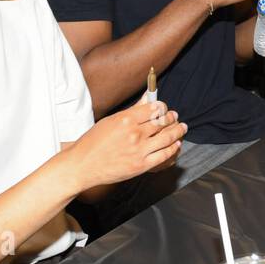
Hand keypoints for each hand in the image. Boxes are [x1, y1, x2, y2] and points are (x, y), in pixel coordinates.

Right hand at [64, 102, 186, 187]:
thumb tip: (147, 98)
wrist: (83, 165)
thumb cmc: (92, 143)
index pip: (153, 108)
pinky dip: (173, 148)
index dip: (162, 107)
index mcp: (126, 119)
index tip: (164, 107)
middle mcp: (135, 133)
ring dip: (177, 131)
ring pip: (167, 137)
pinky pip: (164, 154)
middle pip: (162, 122)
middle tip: (175, 116)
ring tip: (182, 127)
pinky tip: (176, 143)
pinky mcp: (142, 165)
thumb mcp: (110, 121)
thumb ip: (132, 111)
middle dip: (172, 118)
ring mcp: (139, 150)